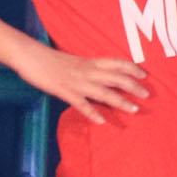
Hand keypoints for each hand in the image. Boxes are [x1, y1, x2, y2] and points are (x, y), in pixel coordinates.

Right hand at [18, 44, 148, 126]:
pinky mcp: (64, 91)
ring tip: (134, 109)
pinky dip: (92, 113)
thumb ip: (85, 68)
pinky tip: (101, 121)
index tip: (145, 74)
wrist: (29, 55)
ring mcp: (77, 82)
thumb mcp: (72, 61)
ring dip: (121, 101)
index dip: (132, 68)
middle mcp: (87, 71)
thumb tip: (96, 76)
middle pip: (116, 78)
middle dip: (134, 86)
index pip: (117, 63)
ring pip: (104, 92)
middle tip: (147, 95)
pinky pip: (81, 104)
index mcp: (89, 62)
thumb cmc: (49, 59)